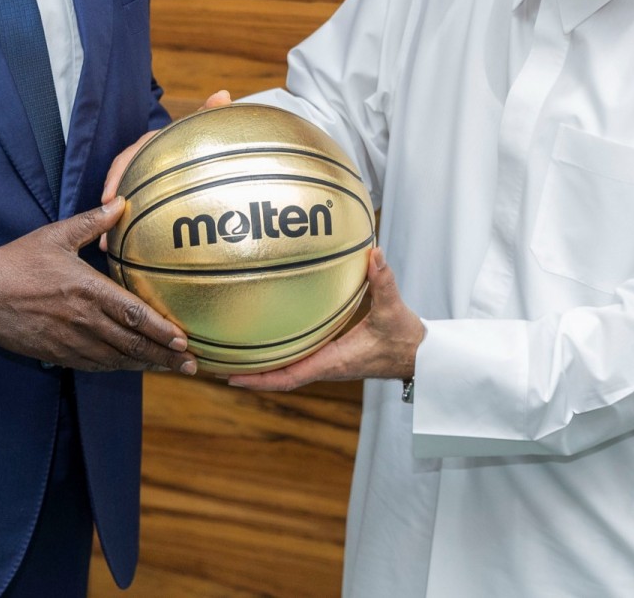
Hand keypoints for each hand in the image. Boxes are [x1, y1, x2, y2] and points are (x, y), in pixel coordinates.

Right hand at [0, 197, 197, 373]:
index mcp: (86, 290)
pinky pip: (94, 365)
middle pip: (131, 344)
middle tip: (191, 364)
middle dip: (163, 356)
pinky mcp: (57, 354)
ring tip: (171, 368)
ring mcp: (69, 341)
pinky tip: (133, 366)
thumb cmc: (17, 262)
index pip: (132, 314)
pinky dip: (118, 367)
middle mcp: (82, 320)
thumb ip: (91, 222)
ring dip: (145, 365)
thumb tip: (121, 202)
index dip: (159, 329)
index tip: (183, 339)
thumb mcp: (55, 236)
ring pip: (116, 359)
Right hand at [100, 90, 232, 249]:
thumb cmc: (198, 141)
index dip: (118, 176)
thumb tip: (222, 94)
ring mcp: (140, 180)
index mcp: (151, 145)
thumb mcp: (202, 129)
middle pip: (120, 181)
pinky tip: (115, 250)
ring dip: (110, 221)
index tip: (111, 197)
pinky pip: (127, 212)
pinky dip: (119, 229)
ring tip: (104, 245)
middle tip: (103, 228)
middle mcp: (142, 161)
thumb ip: (210, 114)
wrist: (200, 154)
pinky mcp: (142, 198)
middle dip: (109, 204)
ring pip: (121, 199)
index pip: (129, 156)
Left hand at [227, 249, 422, 391]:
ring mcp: (327, 364)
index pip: (291, 376)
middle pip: (279, 377)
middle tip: (216, 368)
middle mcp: (326, 367)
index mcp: (335, 361)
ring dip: (260, 368)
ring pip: (287, 371)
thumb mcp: (393, 308)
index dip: (261, 380)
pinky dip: (276, 359)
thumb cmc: (405, 338)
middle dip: (249, 376)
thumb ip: (383, 280)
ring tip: (230, 358)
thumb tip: (374, 254)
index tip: (233, 379)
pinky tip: (263, 345)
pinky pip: (297, 361)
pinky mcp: (331, 357)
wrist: (418, 356)